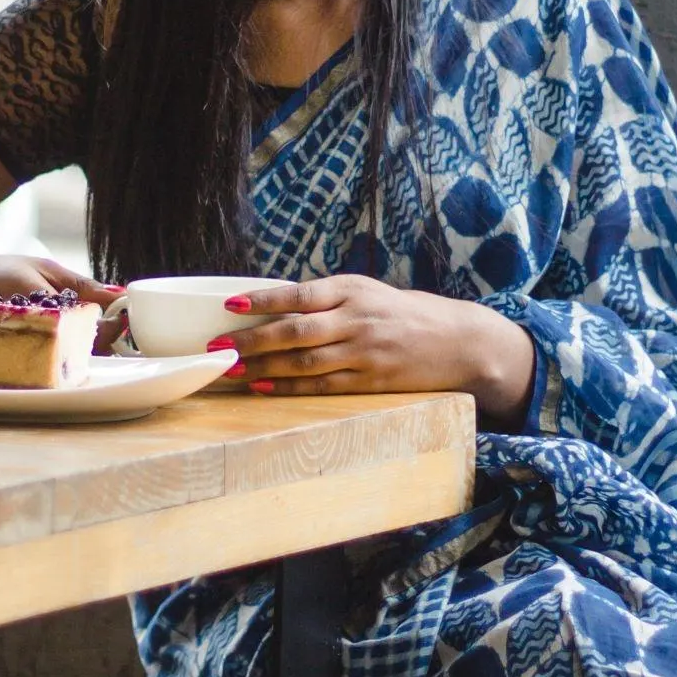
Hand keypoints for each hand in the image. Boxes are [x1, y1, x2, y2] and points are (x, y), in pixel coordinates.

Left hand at [214, 275, 535, 425]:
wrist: (459, 341)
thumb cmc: (405, 314)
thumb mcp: (368, 293)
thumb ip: (327, 298)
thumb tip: (272, 304)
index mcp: (353, 289)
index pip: (299, 293)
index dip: (263, 300)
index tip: (230, 303)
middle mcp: (358, 318)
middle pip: (295, 330)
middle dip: (251, 339)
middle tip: (216, 347)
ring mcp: (365, 352)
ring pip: (304, 360)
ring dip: (263, 366)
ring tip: (232, 370)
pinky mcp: (372, 381)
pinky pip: (323, 386)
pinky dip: (290, 387)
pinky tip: (263, 387)